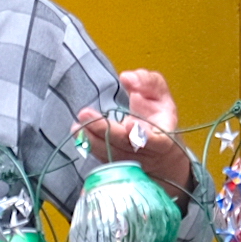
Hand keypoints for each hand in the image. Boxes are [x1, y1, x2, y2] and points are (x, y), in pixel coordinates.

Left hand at [74, 68, 190, 196]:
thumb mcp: (159, 92)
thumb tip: (127, 78)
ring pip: (111, 154)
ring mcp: (131, 161)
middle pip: (126, 146)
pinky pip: (102, 157)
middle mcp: (147, 151)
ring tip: (76, 127)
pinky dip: (89, 146)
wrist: (158, 144)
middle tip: (85, 114)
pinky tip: (78, 134)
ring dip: (92, 140)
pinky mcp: (116, 163)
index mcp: (163, 134)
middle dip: (106, 131)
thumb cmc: (158, 113)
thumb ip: (146, 81)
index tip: (129, 123)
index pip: (156, 140)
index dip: (143, 135)